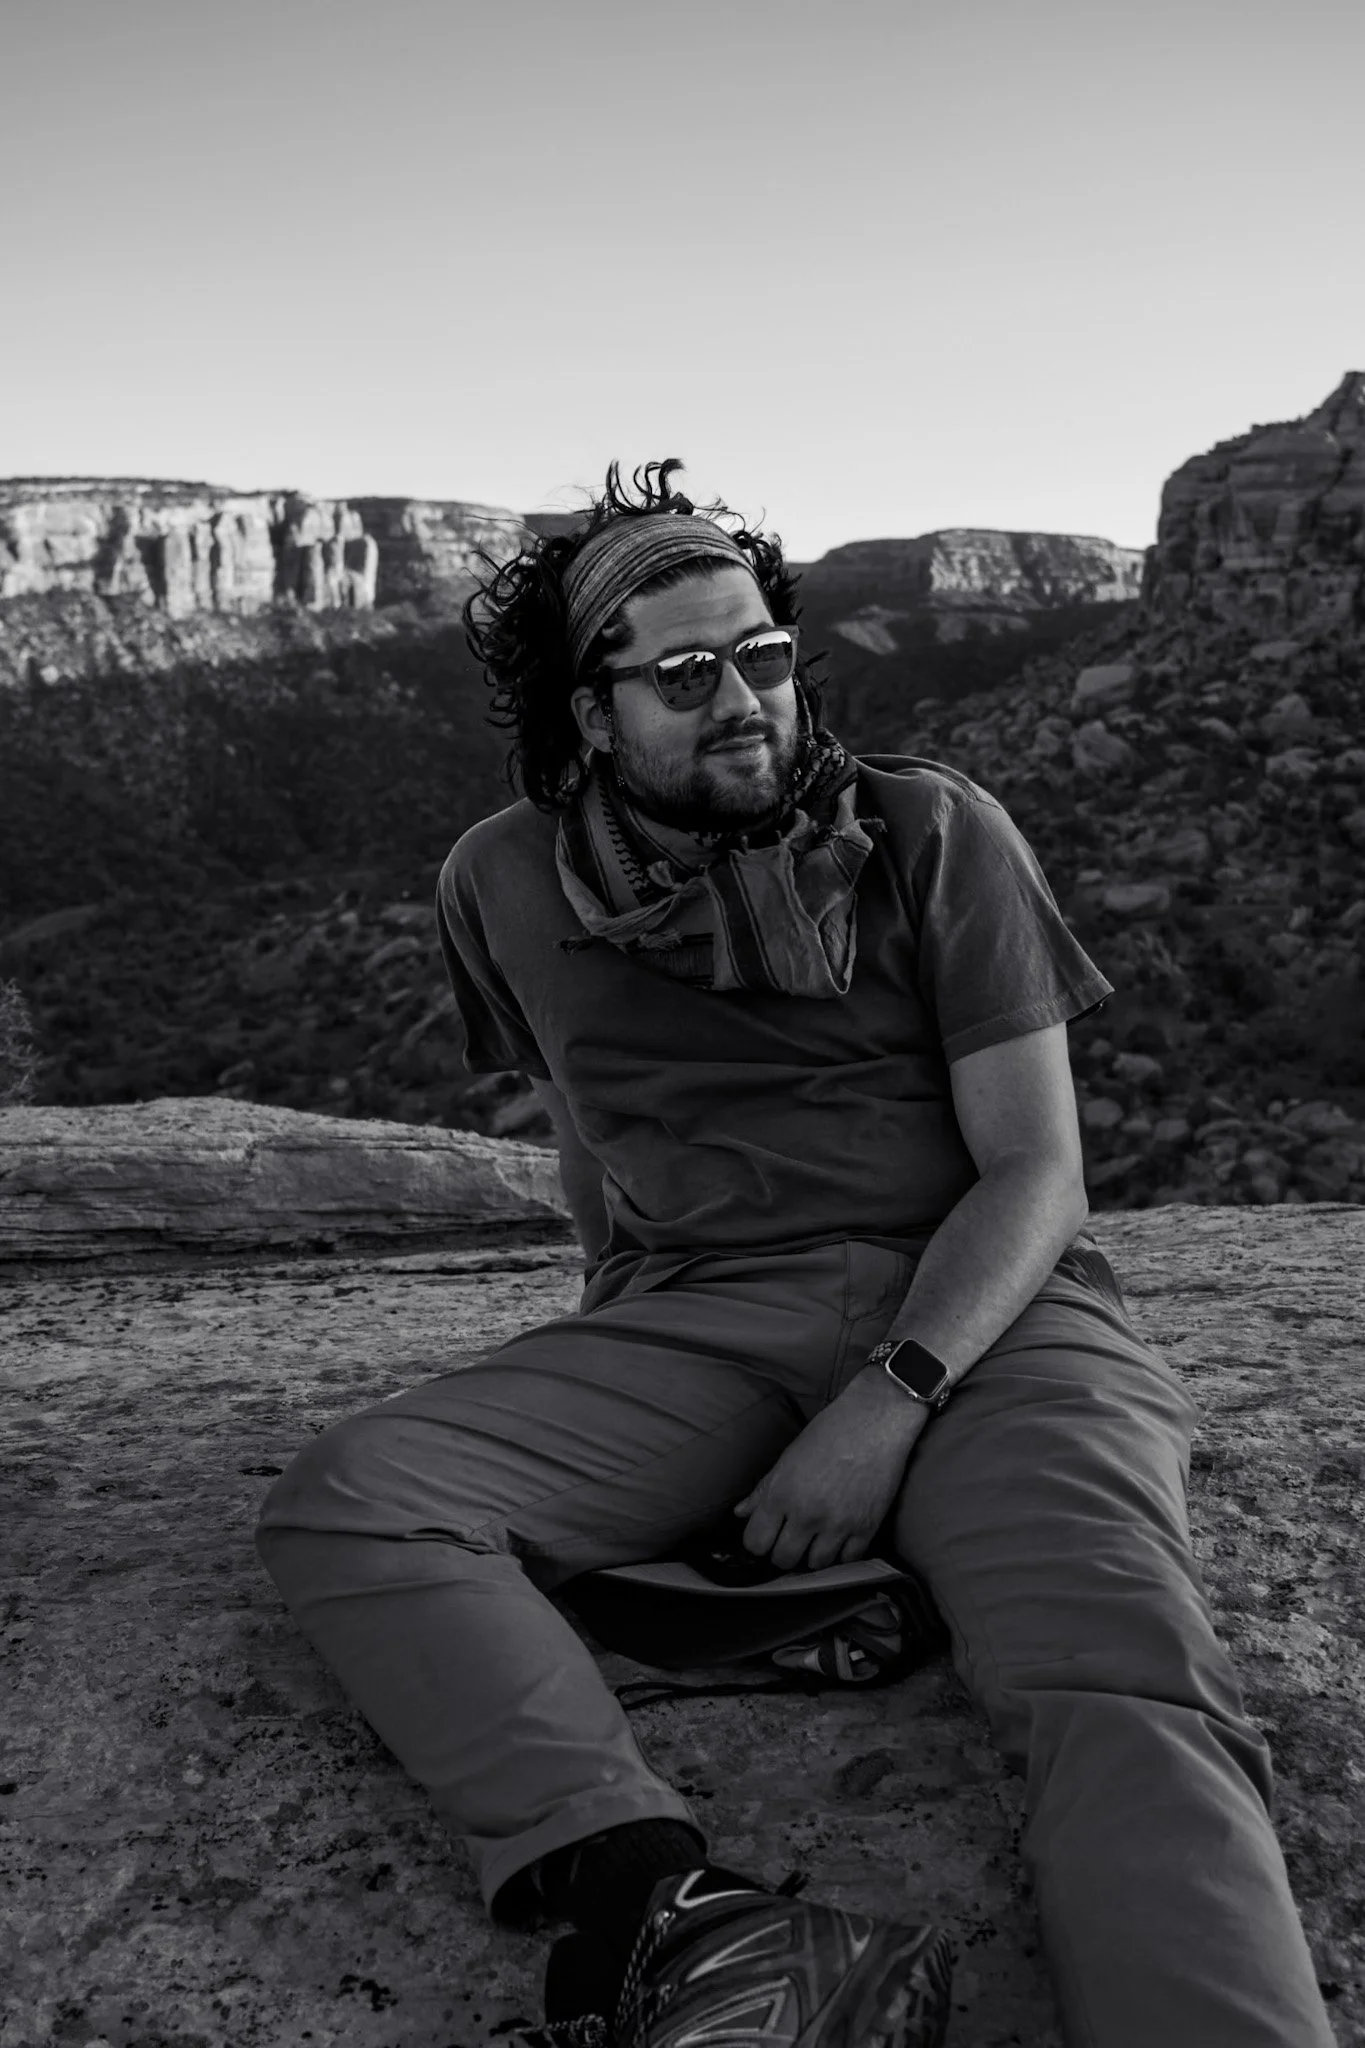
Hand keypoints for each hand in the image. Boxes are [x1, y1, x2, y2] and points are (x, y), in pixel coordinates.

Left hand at [733, 1369, 929, 1572]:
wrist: (876, 1419)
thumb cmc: (830, 1431)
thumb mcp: (789, 1456)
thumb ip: (763, 1489)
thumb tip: (741, 1512)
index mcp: (782, 1494)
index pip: (756, 1543)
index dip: (758, 1543)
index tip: (766, 1536)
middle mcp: (807, 1514)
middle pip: (784, 1560)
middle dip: (783, 1552)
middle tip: (791, 1539)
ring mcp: (838, 1525)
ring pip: (816, 1565)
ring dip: (813, 1555)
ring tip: (816, 1538)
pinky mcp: (867, 1528)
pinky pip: (848, 1561)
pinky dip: (842, 1554)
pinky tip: (840, 1538)